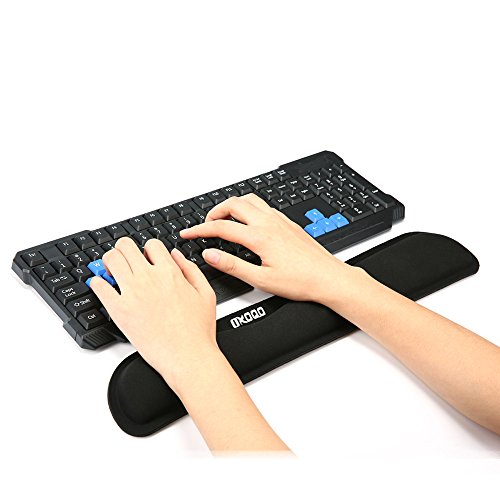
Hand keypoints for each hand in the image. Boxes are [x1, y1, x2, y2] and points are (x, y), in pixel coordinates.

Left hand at [89, 237, 217, 388]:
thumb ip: (190, 269)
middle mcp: (149, 278)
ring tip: (113, 270)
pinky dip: (98, 283)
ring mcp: (132, 293)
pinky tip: (103, 287)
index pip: (151, 244)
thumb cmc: (198, 331)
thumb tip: (175, 255)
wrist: (187, 356)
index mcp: (170, 272)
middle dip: (125, 249)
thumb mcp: (206, 293)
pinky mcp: (119, 310)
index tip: (148, 258)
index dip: (149, 250)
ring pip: (110, 260)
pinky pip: (99, 286)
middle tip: (125, 259)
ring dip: (110, 261)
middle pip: (126, 246)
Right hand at [180, 193, 353, 303]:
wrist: (328, 278)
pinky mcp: (288, 222)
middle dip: (214, 212)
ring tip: (224, 220)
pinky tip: (249, 222)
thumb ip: (232, 265)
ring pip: (249, 200)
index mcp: (260, 237)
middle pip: (233, 204)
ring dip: (232, 206)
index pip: (221, 228)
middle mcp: (269, 223)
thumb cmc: (301, 281)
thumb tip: (210, 254)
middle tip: (205, 226)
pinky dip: (248, 208)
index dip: (199, 230)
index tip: (188, 234)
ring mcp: (280, 220)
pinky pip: (263, 206)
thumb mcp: (261, 280)